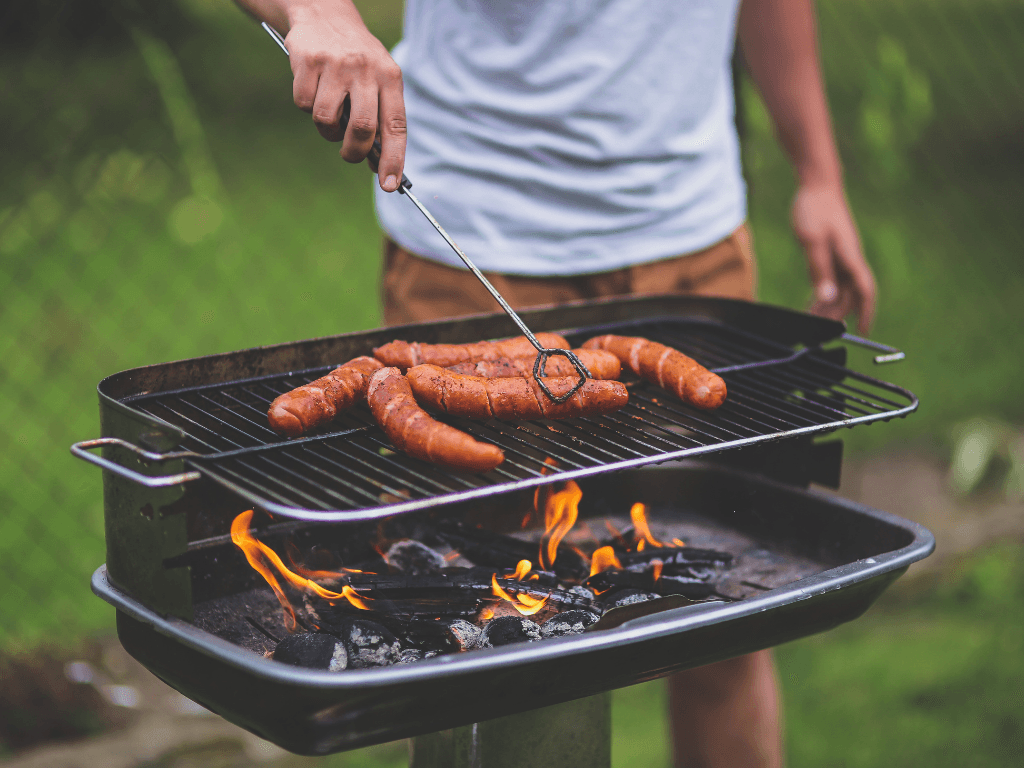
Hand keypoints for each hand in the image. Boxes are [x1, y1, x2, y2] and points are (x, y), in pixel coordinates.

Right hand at [285, 3, 405, 190]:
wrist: (324, 13)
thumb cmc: (356, 59)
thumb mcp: (377, 79)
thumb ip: (380, 117)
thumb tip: (378, 164)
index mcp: (390, 77)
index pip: (396, 126)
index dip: (393, 159)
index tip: (389, 185)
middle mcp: (366, 69)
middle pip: (362, 129)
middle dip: (354, 152)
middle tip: (349, 154)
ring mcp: (336, 64)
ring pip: (327, 120)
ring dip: (327, 130)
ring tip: (330, 116)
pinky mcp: (309, 61)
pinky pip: (304, 104)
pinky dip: (306, 106)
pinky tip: (313, 88)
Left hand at [791, 183, 875, 333]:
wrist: (817, 185)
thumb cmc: (814, 209)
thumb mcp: (812, 241)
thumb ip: (819, 270)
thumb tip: (828, 298)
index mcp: (850, 257)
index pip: (865, 291)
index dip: (866, 312)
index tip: (862, 331)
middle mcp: (850, 259)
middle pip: (850, 295)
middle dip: (837, 314)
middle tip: (817, 331)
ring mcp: (843, 256)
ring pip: (840, 289)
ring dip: (828, 306)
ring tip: (811, 321)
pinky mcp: (834, 252)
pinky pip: (832, 279)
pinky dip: (824, 293)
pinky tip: (812, 303)